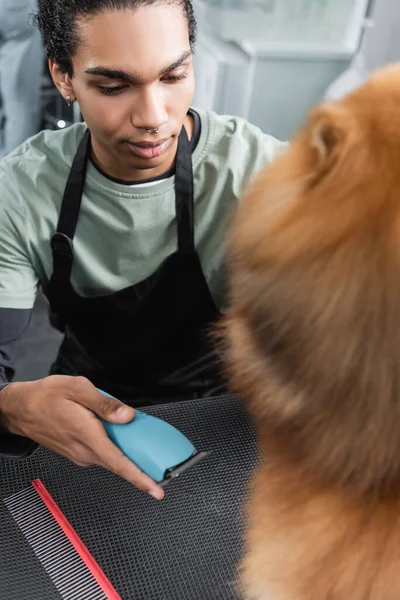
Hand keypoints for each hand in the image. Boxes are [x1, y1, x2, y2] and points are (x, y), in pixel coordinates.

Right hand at [0, 375, 163, 499]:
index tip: (156, 490)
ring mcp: (80, 455)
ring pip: (111, 457)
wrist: (20, 408)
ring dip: (125, 451)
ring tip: (133, 434)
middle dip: (140, 462)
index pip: (119, 463)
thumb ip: (105, 403)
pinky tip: (114, 432)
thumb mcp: (77, 388)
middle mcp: (84, 451)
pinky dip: (113, 446)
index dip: (140, 478)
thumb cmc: (45, 397)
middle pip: (119, 462)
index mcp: (87, 436)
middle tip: (157, 455)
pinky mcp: (77, 453)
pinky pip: (102, 453)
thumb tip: (127, 416)